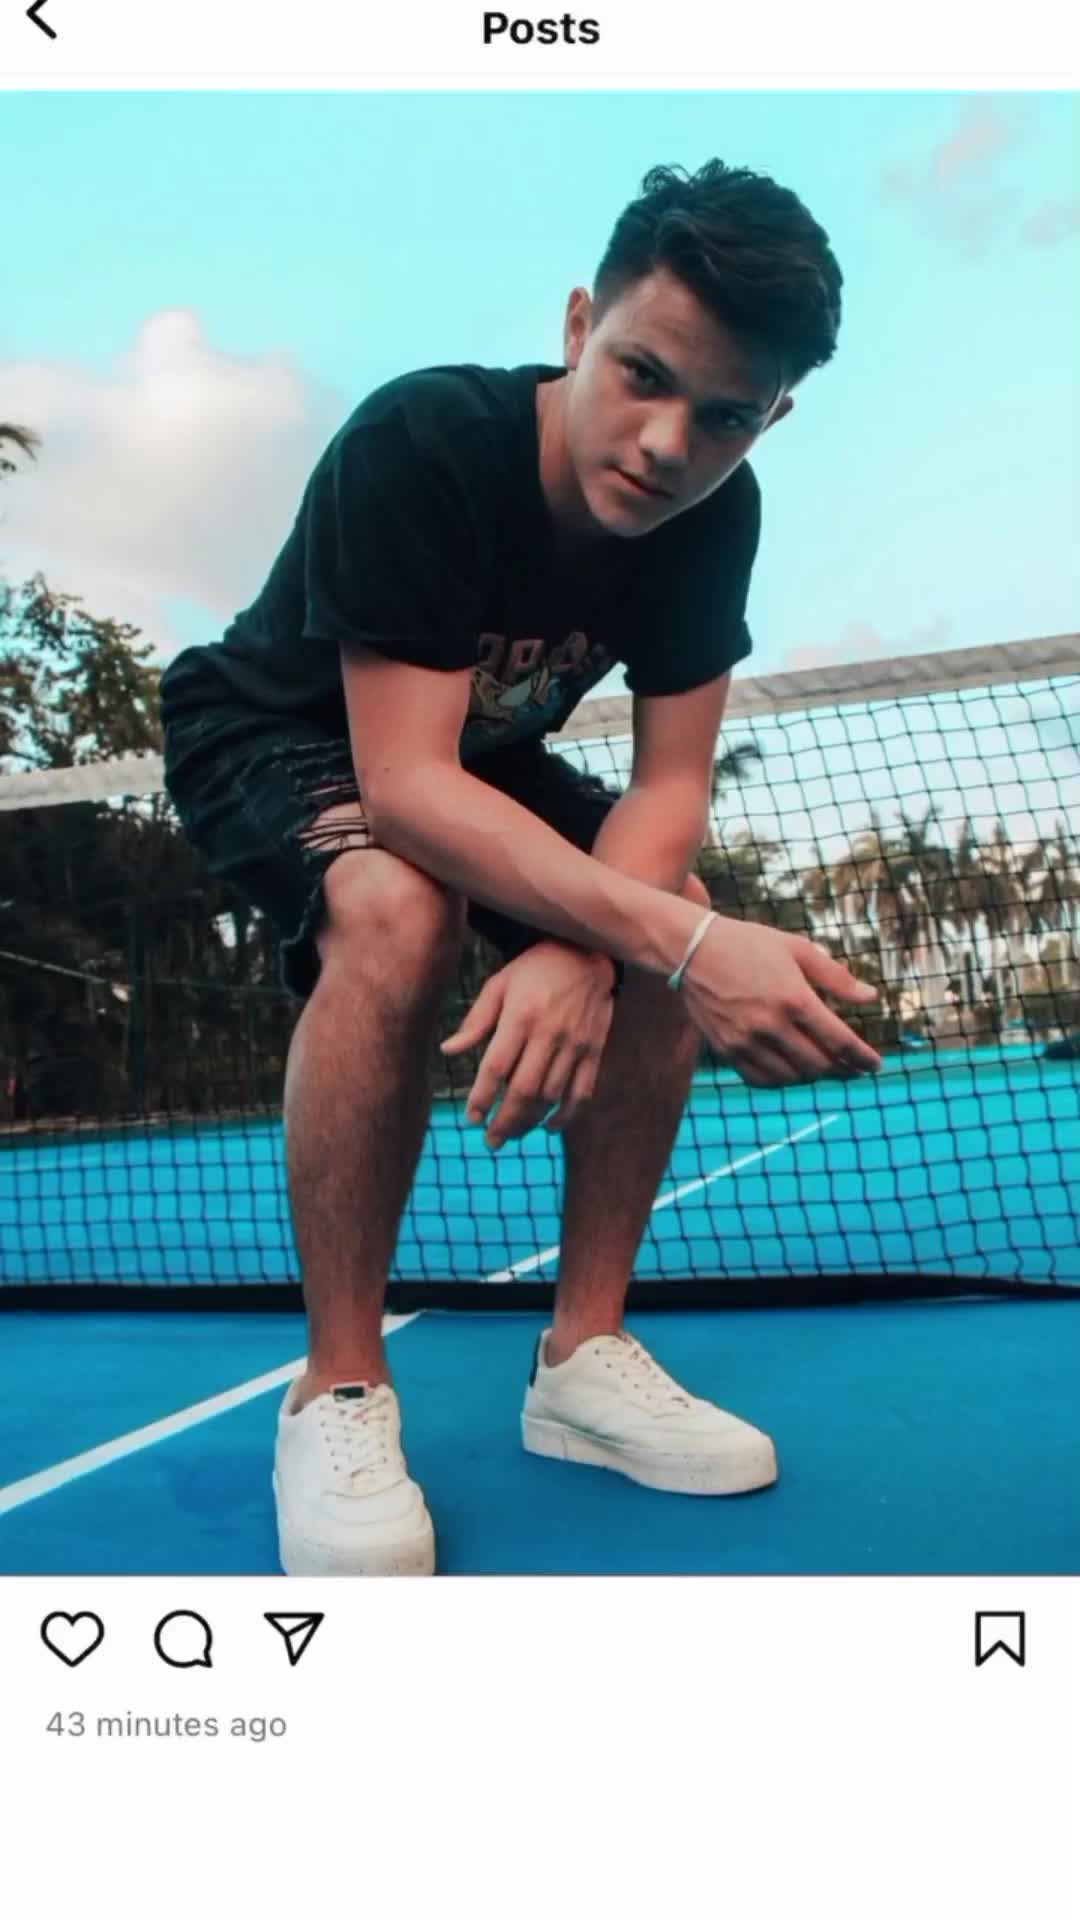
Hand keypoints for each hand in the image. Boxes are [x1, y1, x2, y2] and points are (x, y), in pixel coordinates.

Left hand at [440, 941, 616, 1148]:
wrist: (586, 953)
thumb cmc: (534, 969)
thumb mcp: (499, 985)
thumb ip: (475, 1020)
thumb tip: (448, 1051)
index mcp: (521, 1016)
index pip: (496, 1067)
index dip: (481, 1098)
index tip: (471, 1118)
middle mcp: (549, 1033)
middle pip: (524, 1090)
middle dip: (504, 1122)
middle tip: (490, 1142)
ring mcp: (575, 1044)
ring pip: (551, 1096)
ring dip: (529, 1123)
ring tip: (511, 1135)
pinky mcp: (594, 1050)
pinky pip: (582, 1092)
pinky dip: (566, 1116)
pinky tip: (548, 1127)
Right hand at [679, 917, 882, 1086]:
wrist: (692, 950)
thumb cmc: (748, 943)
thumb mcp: (797, 949)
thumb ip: (836, 977)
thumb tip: (871, 996)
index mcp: (794, 998)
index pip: (839, 1041)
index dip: (862, 1058)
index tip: (875, 1065)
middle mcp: (771, 1025)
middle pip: (819, 1065)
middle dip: (842, 1070)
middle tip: (853, 1068)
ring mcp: (747, 1041)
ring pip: (792, 1077)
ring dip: (813, 1075)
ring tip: (823, 1067)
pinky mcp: (727, 1049)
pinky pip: (762, 1079)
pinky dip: (782, 1080)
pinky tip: (791, 1070)